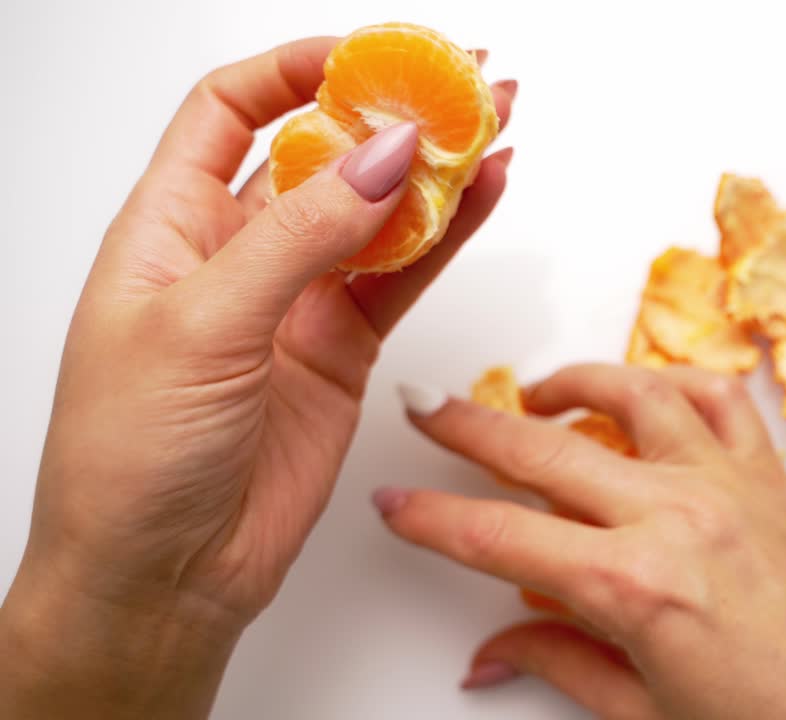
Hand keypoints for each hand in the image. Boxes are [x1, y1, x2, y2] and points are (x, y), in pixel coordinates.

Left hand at [0, 37, 513, 717]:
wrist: (164, 579)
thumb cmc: (131, 459)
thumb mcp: (203, 327)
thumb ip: (300, 236)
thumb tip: (383, 154)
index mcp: (169, 227)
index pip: (232, 110)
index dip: (298, 70)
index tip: (369, 57)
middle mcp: (236, 253)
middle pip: (322, 152)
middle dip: (390, 112)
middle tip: (463, 83)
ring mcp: (296, 301)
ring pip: (377, 212)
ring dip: (435, 170)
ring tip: (496, 126)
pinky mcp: (343, 349)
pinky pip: (403, 276)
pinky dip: (447, 237)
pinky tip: (483, 196)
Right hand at [379, 364, 785, 718]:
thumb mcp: (645, 714)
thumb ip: (560, 663)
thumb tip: (491, 651)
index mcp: (634, 587)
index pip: (500, 537)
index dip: (434, 517)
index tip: (397, 500)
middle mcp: (677, 517)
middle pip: (544, 449)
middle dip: (468, 425)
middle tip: (426, 408)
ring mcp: (728, 484)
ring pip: (632, 395)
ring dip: (570, 382)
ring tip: (532, 392)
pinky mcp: (771, 475)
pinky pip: (719, 399)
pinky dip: (674, 382)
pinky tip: (645, 393)